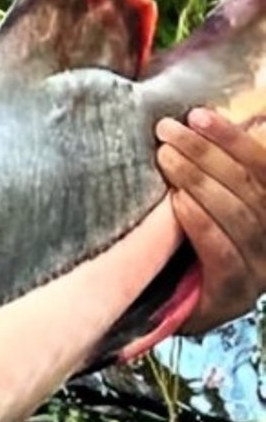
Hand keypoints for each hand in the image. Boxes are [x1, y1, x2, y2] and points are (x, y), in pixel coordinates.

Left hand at [157, 109, 265, 333]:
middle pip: (250, 188)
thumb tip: (187, 121)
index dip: (234, 139)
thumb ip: (206, 171)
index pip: (264, 169)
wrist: (172, 306)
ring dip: (200, 181)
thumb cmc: (183, 243)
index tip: (197, 115)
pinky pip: (224, 254)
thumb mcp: (201, 201)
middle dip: (206, 153)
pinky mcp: (235, 296)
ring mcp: (258, 270)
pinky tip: (177, 203)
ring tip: (165, 157)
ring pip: (239, 217)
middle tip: (167, 131)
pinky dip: (201, 224)